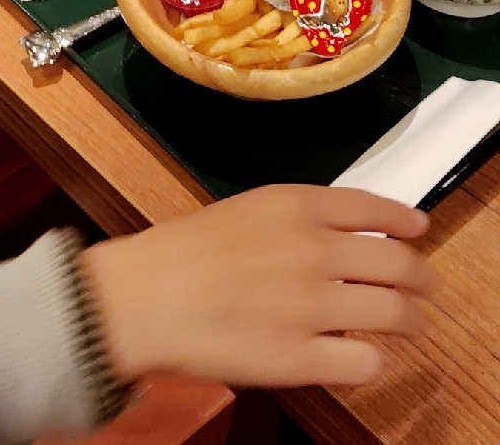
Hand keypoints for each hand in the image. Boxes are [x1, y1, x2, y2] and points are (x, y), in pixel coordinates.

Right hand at [83, 186, 433, 389]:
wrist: (142, 297)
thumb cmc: (182, 253)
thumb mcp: (245, 210)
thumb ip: (297, 221)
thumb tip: (345, 241)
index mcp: (295, 205)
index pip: (374, 209)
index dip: (405, 221)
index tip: (418, 229)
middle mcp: (313, 249)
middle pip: (399, 264)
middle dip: (421, 278)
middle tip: (425, 288)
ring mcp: (311, 305)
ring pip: (395, 313)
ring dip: (408, 320)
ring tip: (407, 325)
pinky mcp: (302, 357)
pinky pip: (366, 362)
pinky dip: (370, 360)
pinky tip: (359, 356)